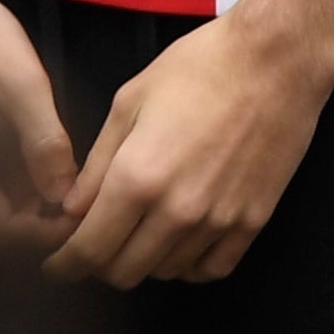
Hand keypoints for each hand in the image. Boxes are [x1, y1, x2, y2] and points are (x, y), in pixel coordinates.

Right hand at [0, 0, 81, 253]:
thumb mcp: (20, 86)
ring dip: (29, 201)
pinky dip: (15, 178)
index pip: (0, 237)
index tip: (80, 216)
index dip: (42, 235)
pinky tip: (44, 156)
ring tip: (71, 180)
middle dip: (39, 222)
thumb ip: (44, 145)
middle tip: (82, 201)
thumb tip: (65, 198)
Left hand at [46, 3, 333, 284]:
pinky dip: (187, 265)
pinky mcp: (252, 223)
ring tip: (141, 229)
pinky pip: (209, 270)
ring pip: (165, 273)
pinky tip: (181, 239)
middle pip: (124, 272)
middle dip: (100, 263)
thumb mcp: (130, 102)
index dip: (65, 264)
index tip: (57, 265)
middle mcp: (176, 211)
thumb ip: (97, 165)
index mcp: (138, 178)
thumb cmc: (200, 67)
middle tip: (97, 240)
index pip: (89, 250)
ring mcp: (218, 222)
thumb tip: (71, 211)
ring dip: (144, 261)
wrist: (276, 59)